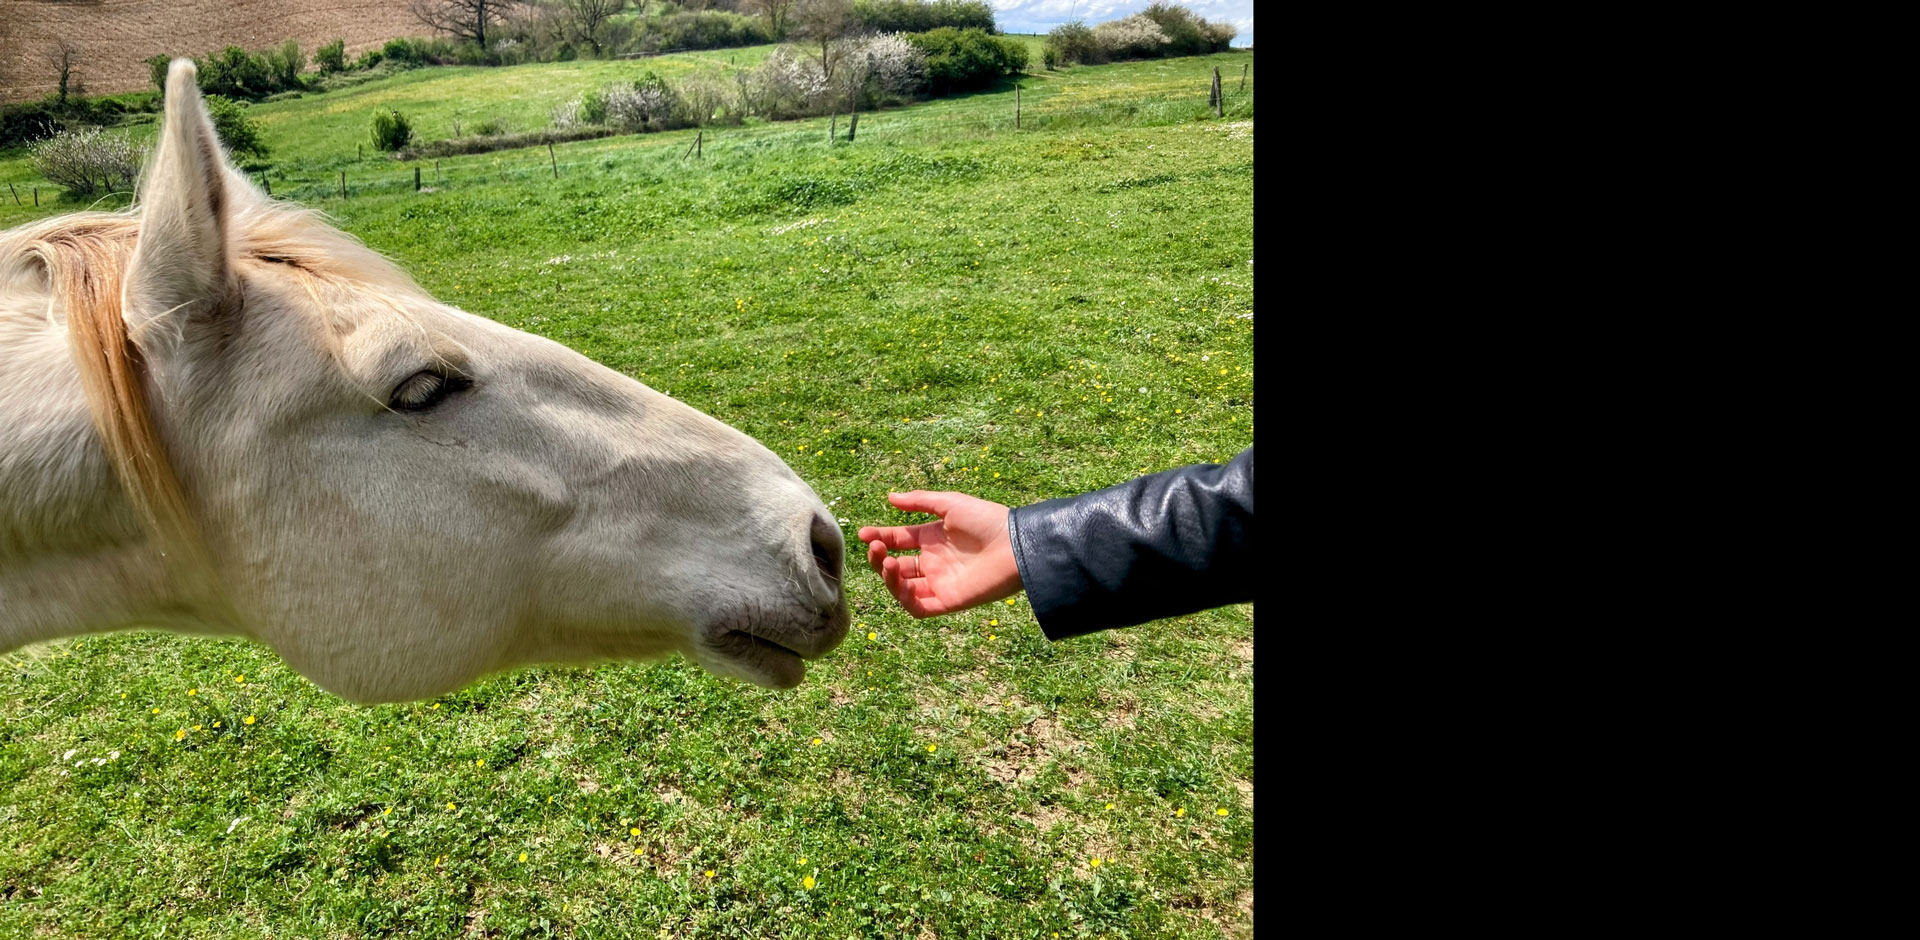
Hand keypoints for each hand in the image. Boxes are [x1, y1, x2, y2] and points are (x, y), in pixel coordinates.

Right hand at [857, 490, 1023, 617]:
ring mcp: (940, 582)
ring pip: (903, 588)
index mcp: (933, 539)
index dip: (880, 537)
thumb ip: (919, 501)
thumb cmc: (987, 520)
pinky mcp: (948, 600)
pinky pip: (919, 607)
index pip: (899, 540)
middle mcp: (934, 562)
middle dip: (880, 558)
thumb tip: (890, 498)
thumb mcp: (950, 504)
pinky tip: (898, 578)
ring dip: (888, 577)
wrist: (1014, 544)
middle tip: (874, 547)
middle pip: (897, 565)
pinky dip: (904, 597)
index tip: (863, 534)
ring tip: (887, 561)